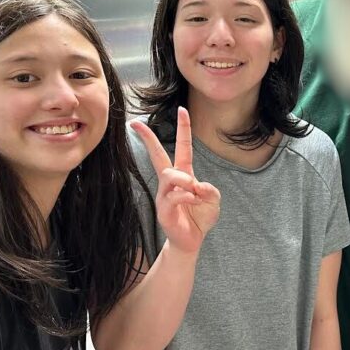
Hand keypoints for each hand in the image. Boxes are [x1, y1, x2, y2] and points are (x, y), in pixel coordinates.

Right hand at [130, 107, 220, 254]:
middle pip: (157, 155)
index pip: (182, 146)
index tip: (182, 108)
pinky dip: (188, 197)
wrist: (190, 241)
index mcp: (183, 174)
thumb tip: (197, 186)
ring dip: (185, 180)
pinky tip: (194, 202)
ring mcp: (164, 195)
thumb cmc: (199, 217)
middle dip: (148, 138)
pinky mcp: (163, 209)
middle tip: (137, 123)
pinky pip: (174, 196)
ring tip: (194, 191)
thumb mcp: (213, 200)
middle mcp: (170, 182)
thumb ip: (210, 190)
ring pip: (169, 175)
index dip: (183, 128)